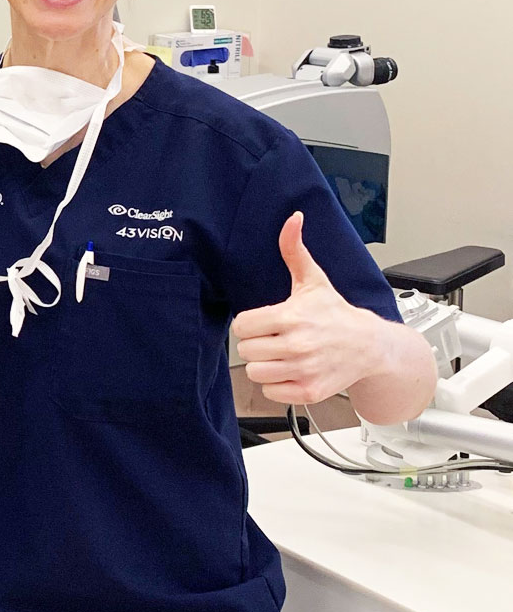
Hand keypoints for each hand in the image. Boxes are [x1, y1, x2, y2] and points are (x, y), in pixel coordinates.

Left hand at [232, 212, 385, 405]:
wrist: (370, 346)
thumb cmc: (336, 313)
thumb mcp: (313, 280)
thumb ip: (294, 250)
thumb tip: (292, 219)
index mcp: (291, 317)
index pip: (241, 326)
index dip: (249, 323)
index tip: (263, 322)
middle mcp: (297, 346)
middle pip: (246, 350)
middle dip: (256, 343)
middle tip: (273, 338)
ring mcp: (304, 370)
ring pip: (255, 373)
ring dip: (264, 364)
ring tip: (280, 354)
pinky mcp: (309, 391)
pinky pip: (270, 392)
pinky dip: (276, 384)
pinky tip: (290, 371)